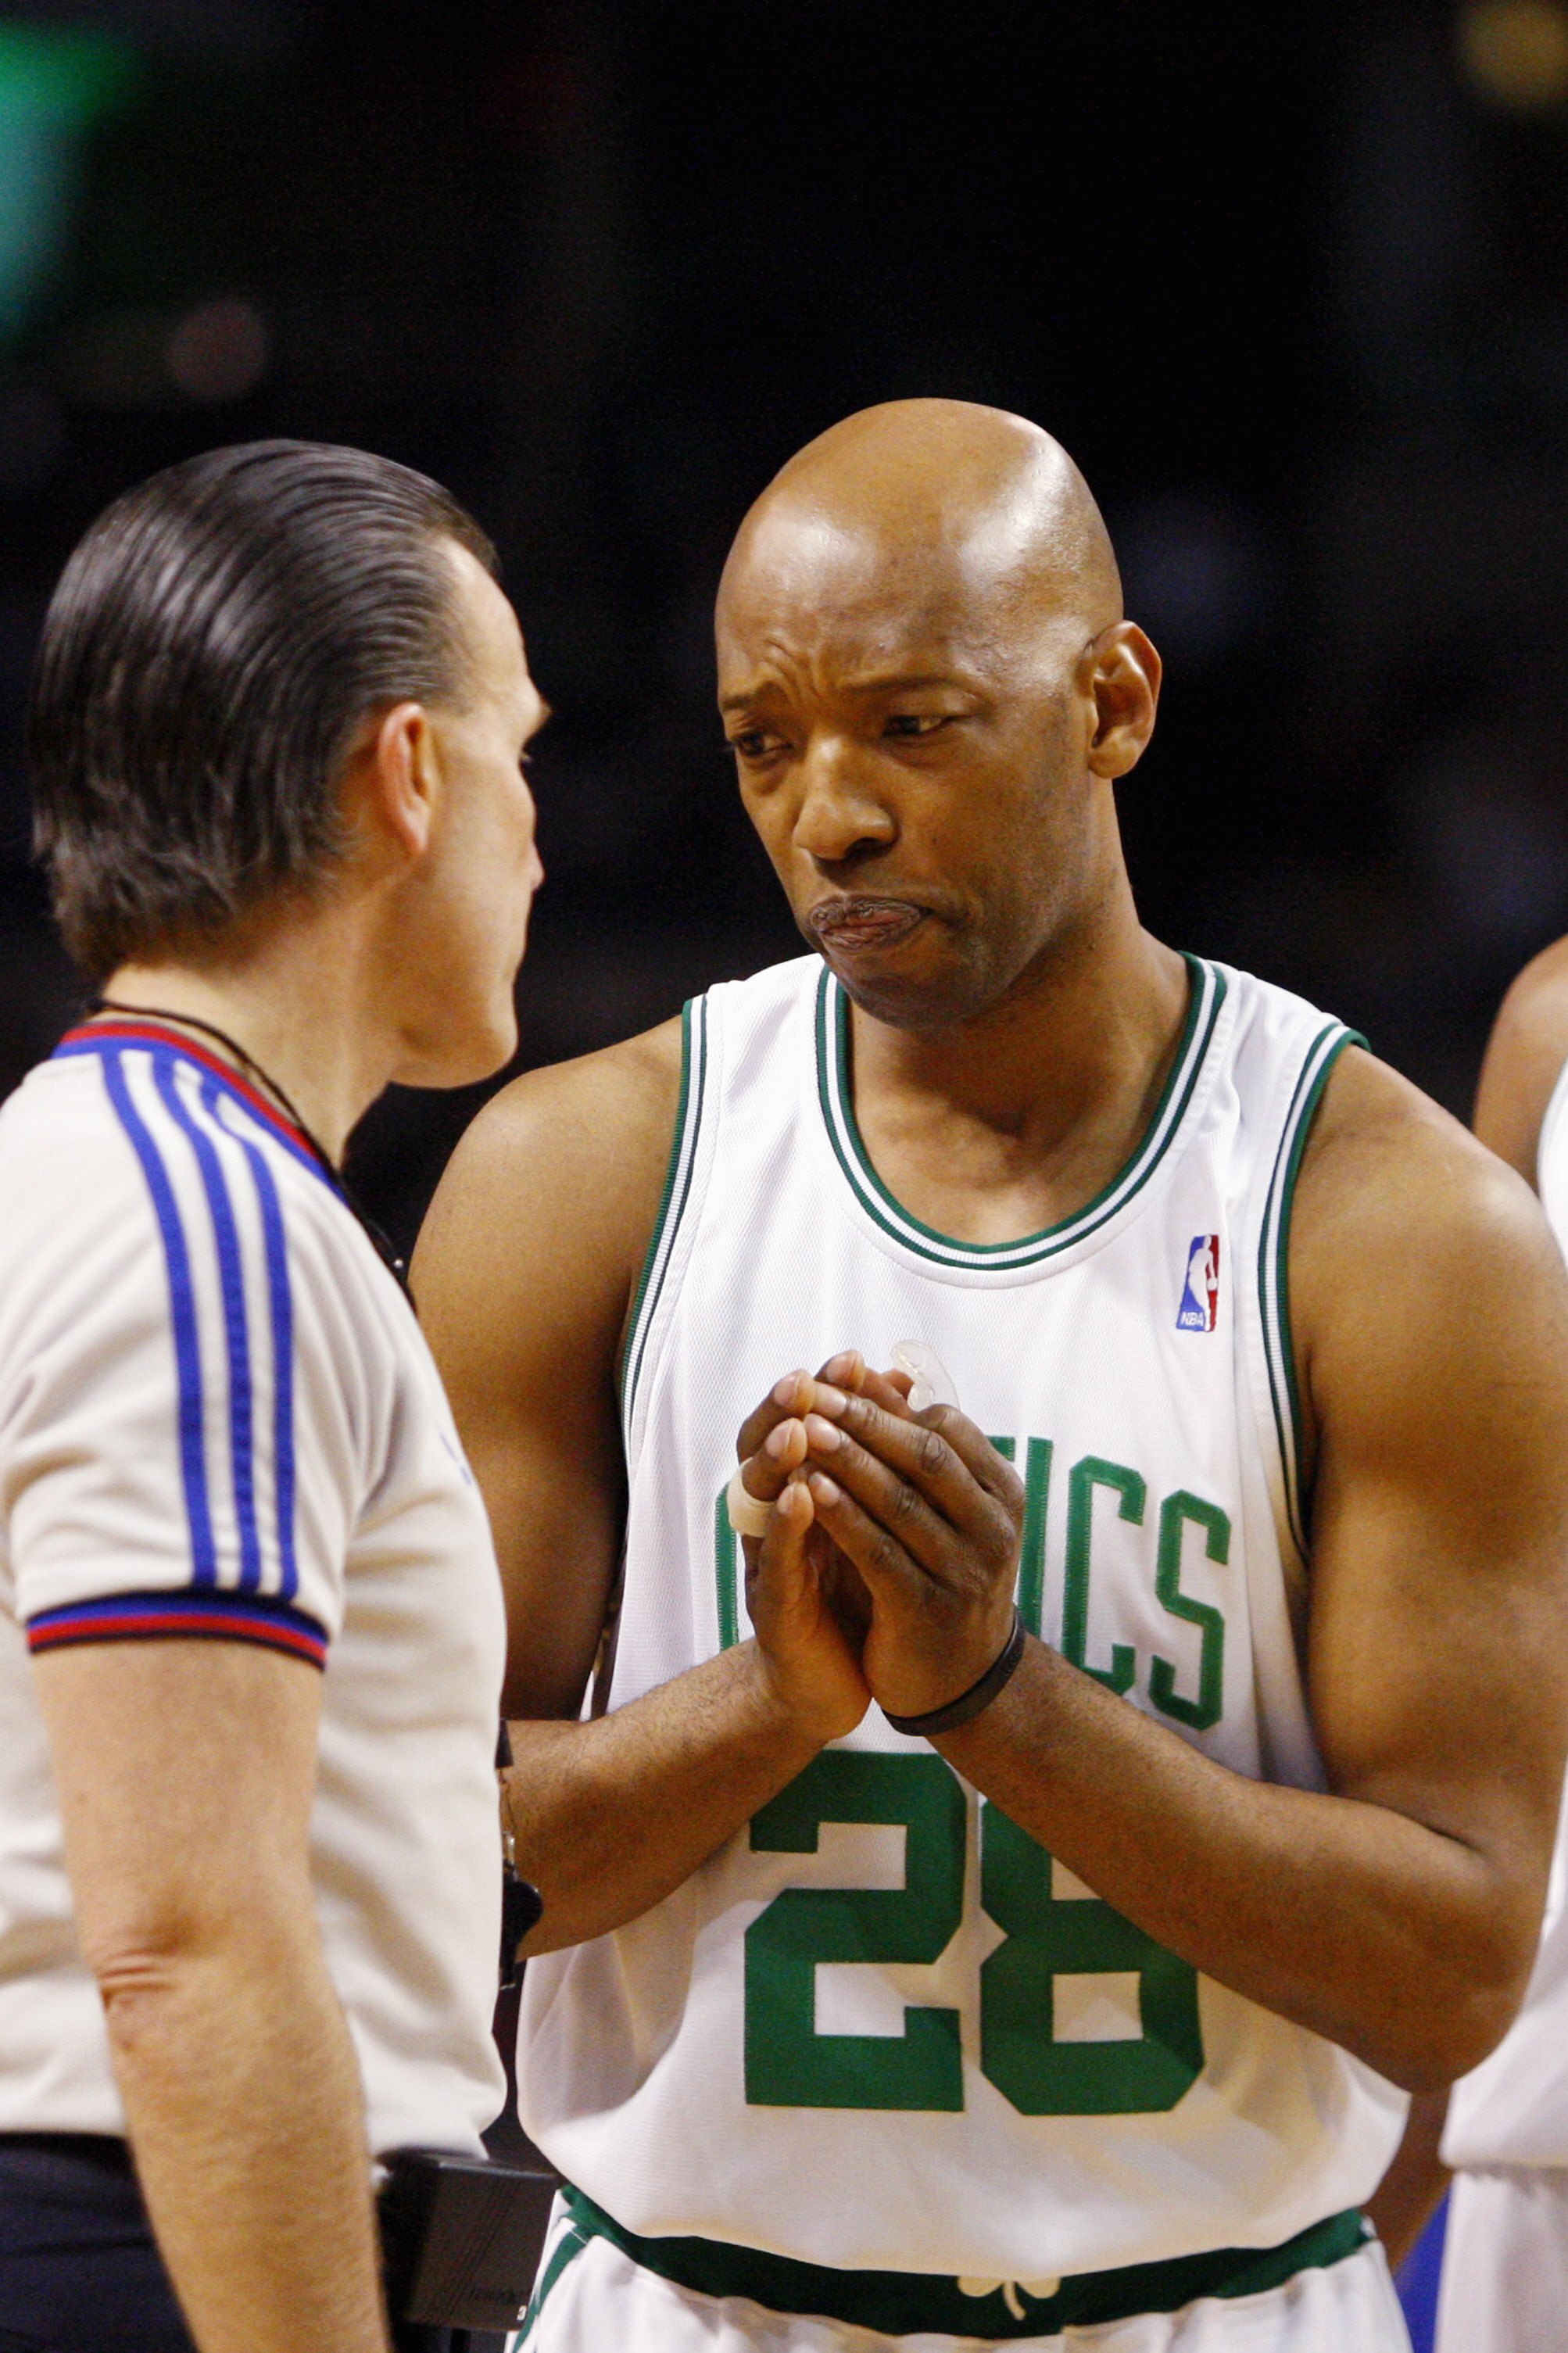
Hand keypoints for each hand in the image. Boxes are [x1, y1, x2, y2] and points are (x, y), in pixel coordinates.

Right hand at [732, 1354, 914, 1742]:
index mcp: (798, 1489)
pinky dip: (786, 1525)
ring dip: (778, 1458)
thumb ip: (877, 1457)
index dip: (820, 1392)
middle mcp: (774, 1517)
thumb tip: (905, 1383)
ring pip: (761, 1497)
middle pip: (763, 1447)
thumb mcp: (870, 1517)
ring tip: (800, 1427)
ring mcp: (769, 1560)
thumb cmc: (855, 1590)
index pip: (795, 1423)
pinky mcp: (774, 1607)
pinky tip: (802, 1494)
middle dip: (786, 1411)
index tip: (850, 1360)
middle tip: (807, 1380)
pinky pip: (777, 1559)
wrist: (834, 1682)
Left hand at [796, 1385, 1024, 1719]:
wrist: (958, 1678)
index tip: (837, 1377)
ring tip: (804, 1431)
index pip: (947, 1428)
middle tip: (812, 1394)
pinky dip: (843, 1518)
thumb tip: (870, 1371)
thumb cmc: (943, 1573)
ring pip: (900, 1502)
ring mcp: (965, 1572)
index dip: (889, 1402)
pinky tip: (809, 1491)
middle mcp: (993, 1529)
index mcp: (1003, 1494)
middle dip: (864, 1421)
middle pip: (925, 1458)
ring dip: (848, 1462)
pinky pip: (879, 1553)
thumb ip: (911, 1449)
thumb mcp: (944, 1510)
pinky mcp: (926, 1610)